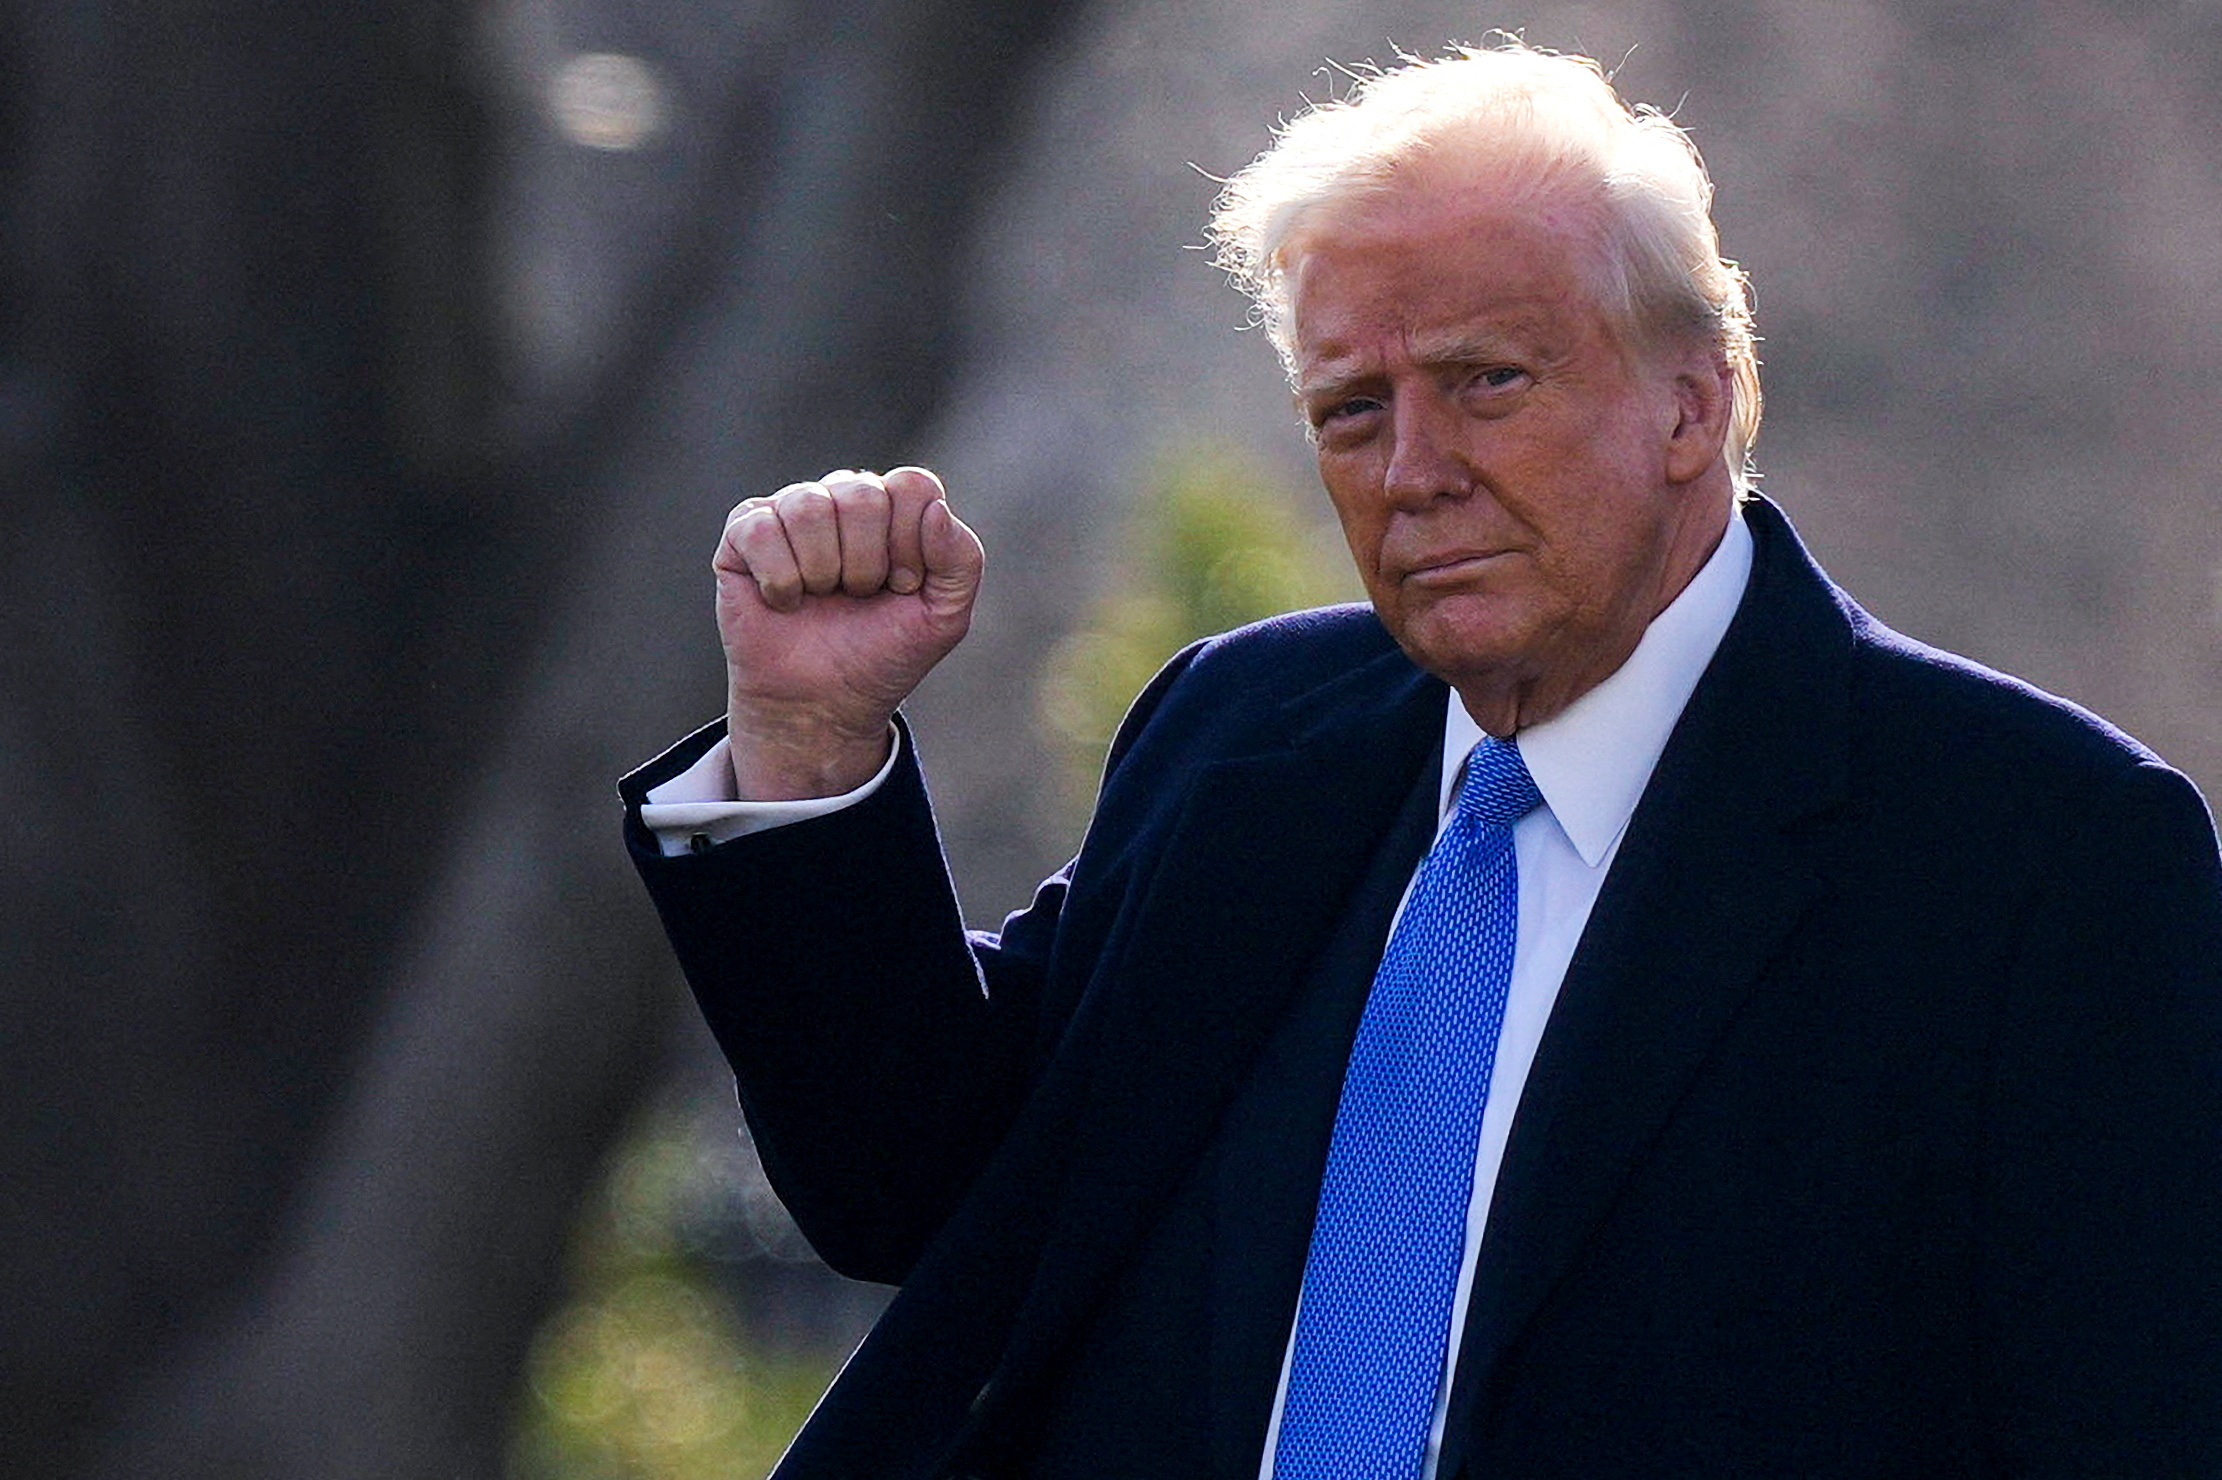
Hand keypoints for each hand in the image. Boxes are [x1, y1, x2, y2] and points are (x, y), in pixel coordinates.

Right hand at [714, 466, 983, 798]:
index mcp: (894, 508)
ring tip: (821, 598)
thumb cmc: (882, 654)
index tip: (902, 587)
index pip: (912, 486)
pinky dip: (779, 580)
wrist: (823, 704)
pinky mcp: (744, 533)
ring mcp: (791, 511)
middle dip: (866, 564)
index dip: (910, 544)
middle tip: (858, 597)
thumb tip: (935, 510)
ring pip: (808, 507)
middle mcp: (842, 498)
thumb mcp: (944, 617)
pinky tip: (784, 601)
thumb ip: (961, 560)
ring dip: (821, 571)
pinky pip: (760, 529)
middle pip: (862, 494)